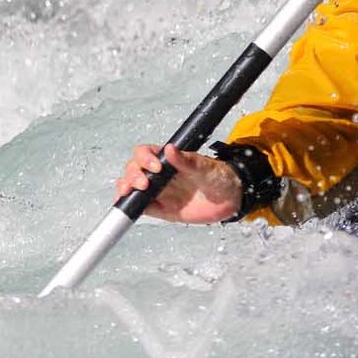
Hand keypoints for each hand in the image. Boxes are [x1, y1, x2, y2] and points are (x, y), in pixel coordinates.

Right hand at [115, 143, 243, 223]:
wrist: (231, 200)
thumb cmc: (220, 178)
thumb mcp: (206, 168)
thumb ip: (187, 160)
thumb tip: (170, 148)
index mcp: (170, 160)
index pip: (146, 153)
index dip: (144, 158)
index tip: (155, 167)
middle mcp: (161, 174)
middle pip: (134, 169)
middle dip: (132, 174)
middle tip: (144, 184)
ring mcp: (159, 191)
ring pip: (133, 187)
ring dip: (126, 188)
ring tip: (128, 193)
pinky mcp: (161, 209)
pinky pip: (141, 207)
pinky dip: (131, 206)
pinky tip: (129, 206)